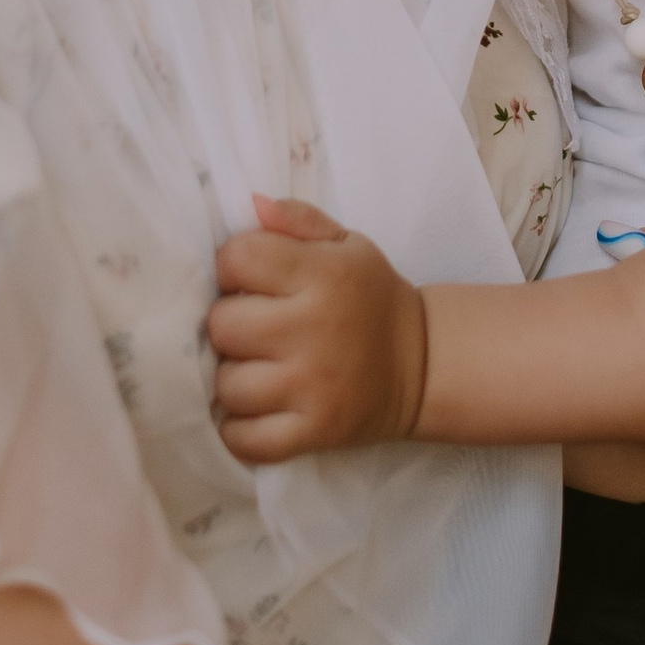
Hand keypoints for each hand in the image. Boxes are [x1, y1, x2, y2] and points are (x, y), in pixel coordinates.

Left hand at [208, 198, 429, 462]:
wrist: (422, 364)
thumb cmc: (369, 297)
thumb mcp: (346, 244)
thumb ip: (297, 221)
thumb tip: (251, 205)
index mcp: (323, 275)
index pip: (237, 258)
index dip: (233, 266)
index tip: (249, 279)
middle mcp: (315, 330)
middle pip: (223, 325)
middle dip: (230, 324)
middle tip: (254, 327)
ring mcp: (312, 387)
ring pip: (227, 385)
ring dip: (234, 377)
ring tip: (258, 367)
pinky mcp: (313, 433)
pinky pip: (243, 439)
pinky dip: (239, 429)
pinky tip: (257, 407)